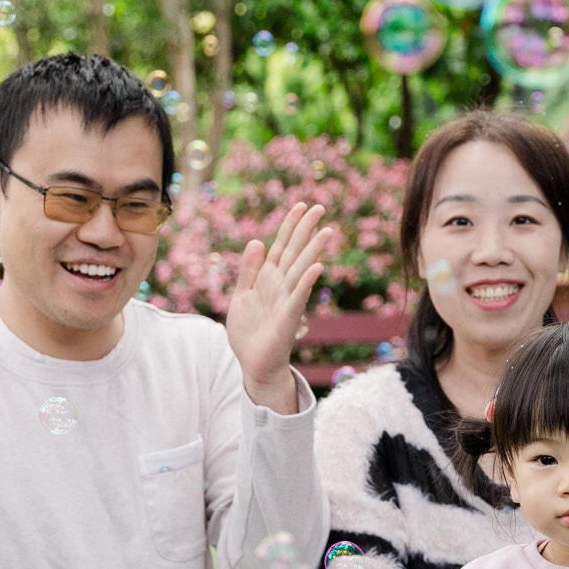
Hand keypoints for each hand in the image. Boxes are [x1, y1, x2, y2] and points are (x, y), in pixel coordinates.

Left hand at [225, 201, 331, 402]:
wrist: (253, 363)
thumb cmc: (249, 332)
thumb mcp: (241, 295)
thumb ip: (248, 270)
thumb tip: (257, 241)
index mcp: (269, 278)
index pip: (281, 246)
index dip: (290, 226)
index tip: (301, 205)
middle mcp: (281, 285)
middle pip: (295, 252)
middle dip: (306, 230)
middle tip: (321, 207)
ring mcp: (287, 300)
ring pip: (301, 269)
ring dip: (313, 250)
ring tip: (327, 230)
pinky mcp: (288, 318)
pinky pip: (298, 296)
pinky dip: (306, 281)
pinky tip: (317, 266)